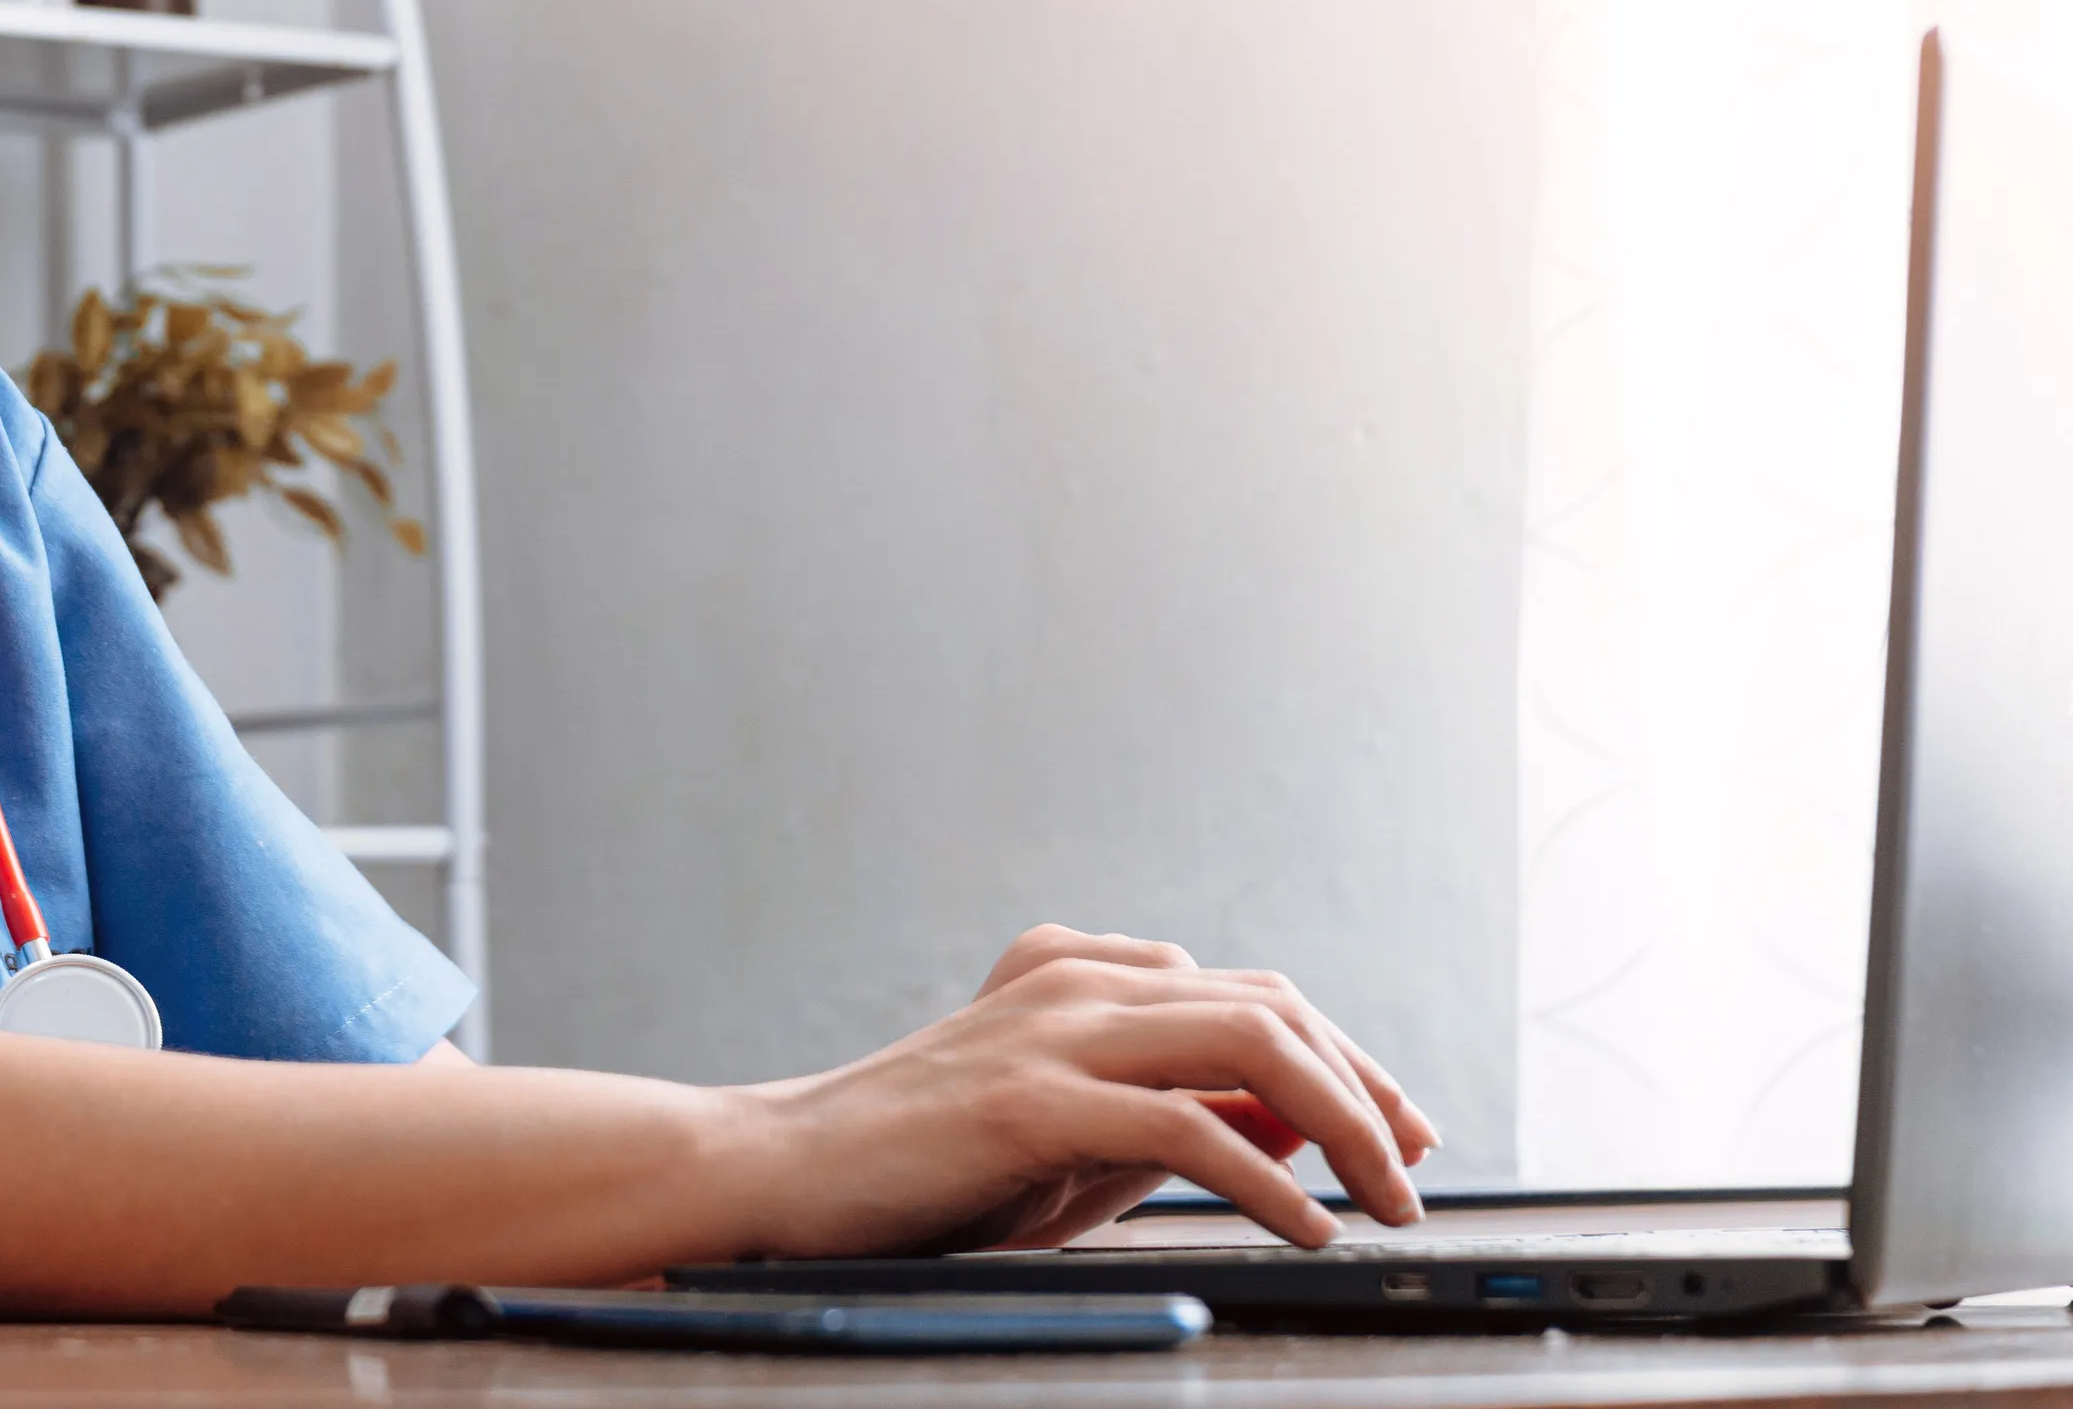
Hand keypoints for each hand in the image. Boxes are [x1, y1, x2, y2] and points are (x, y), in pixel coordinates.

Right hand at [745, 924, 1437, 1260]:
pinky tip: (1303, 1223)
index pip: (1255, 993)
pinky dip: (1266, 1176)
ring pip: (1249, 1037)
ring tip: (1386, 1197)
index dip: (1347, 1059)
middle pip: (1272, 1002)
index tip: (1404, 1130)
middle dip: (1367, 1086)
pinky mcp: (1028, 1098)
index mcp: (1083, 976)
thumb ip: (1177, 1119)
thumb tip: (1303, 1129)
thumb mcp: (1073, 1140)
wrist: (784, 1173)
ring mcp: (1052, 1030)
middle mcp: (1078, 982)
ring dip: (1345, 1121)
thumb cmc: (922, 1167)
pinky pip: (1187, 1123)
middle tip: (1415, 1169)